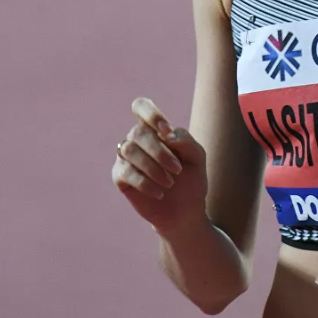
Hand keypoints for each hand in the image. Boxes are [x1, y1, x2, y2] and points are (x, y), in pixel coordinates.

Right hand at [111, 98, 207, 233]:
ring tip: (170, 183)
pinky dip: (145, 182)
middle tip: (178, 170)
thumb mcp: (197, 158)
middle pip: (138, 132)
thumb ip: (186, 140)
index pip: (141, 106)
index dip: (150, 114)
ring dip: (153, 167)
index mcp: (155, 129)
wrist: (185, 212)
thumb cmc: (191, 180)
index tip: (166, 131)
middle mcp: (137, 140)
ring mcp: (126, 157)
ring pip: (129, 150)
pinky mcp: (120, 176)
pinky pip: (125, 172)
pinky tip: (160, 192)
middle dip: (160, 151)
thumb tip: (166, 134)